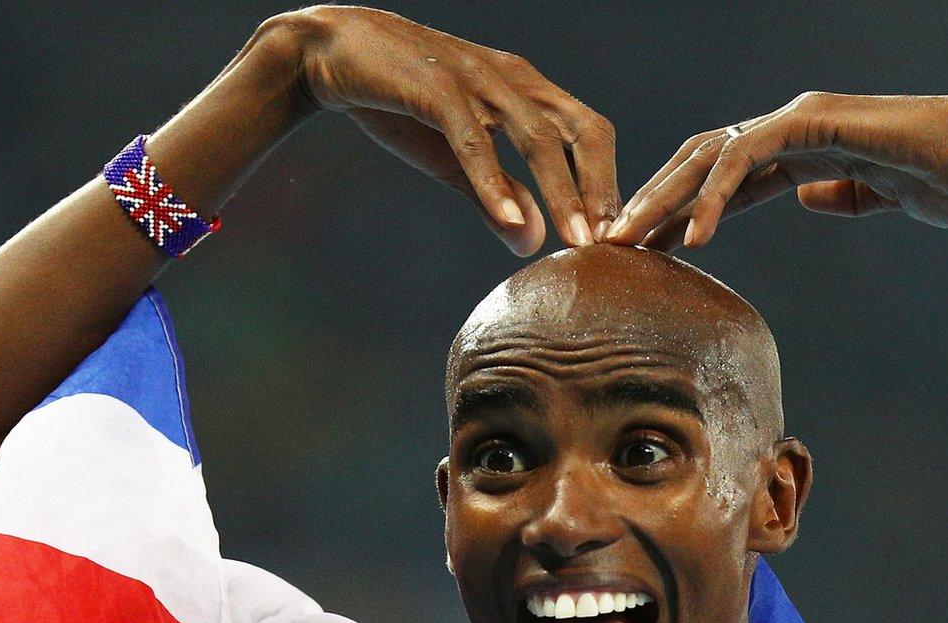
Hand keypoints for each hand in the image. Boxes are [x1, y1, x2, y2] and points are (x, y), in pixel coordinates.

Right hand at [289, 6, 617, 252]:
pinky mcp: (437, 87)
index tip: (618, 238)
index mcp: (526, 91)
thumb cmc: (400, 103)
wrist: (330, 54)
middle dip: (601, 188)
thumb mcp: (453, 158)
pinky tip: (508, 220)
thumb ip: (494, 196)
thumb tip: (532, 241)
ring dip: (561, 191)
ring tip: (576, 241)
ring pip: (536, 136)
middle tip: (613, 244)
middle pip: (580, 130)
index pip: (589, 133)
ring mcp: (477, 79)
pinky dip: (493, 180)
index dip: (607, 182)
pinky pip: (474, 138)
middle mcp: (513, 79)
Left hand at [606, 92, 947, 249]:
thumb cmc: (944, 180)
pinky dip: (715, 196)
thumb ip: (839, 194)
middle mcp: (791, 126)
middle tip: (613, 244)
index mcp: (800, 146)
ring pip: (710, 155)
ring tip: (631, 240)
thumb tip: (808, 196)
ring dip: (664, 198)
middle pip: (701, 161)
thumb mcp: (879, 197)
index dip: (680, 210)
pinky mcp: (812, 123)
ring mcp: (799, 119)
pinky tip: (694, 235)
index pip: (722, 177)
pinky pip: (747, 160)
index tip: (647, 250)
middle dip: (654, 201)